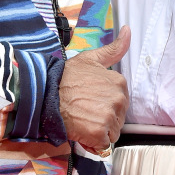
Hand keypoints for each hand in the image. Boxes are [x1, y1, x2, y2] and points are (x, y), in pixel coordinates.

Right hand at [59, 27, 130, 152]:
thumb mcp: (90, 59)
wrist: (45, 94)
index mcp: (119, 83)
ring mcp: (110, 117)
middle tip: (83, 110)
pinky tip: (80, 131)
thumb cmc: (65, 77)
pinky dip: (92, 142)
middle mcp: (119, 99)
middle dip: (103, 119)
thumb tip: (128, 29)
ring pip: (110, 132)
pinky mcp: (100, 133)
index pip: (119, 102)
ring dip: (97, 131)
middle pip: (117, 118)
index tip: (88, 100)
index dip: (103, 105)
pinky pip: (102, 144)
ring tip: (81, 120)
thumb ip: (114, 48)